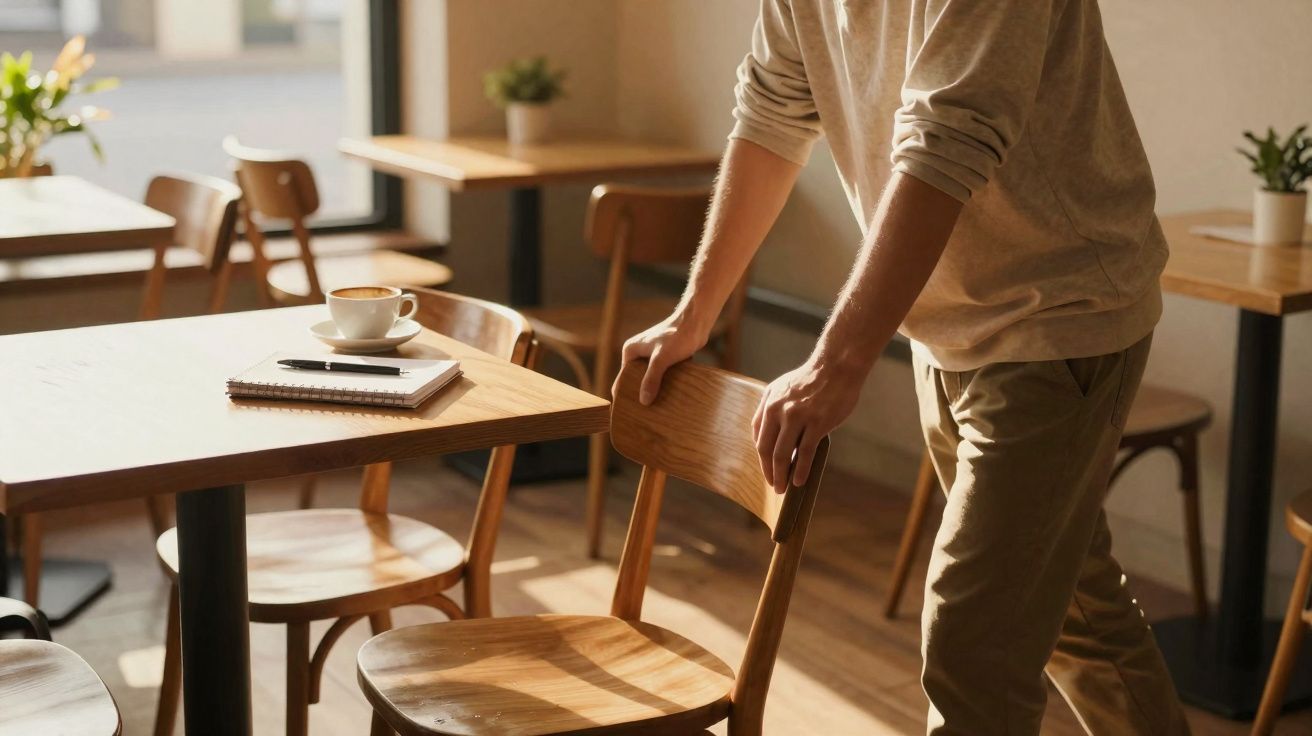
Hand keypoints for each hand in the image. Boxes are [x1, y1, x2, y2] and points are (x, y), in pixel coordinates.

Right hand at [616, 311, 709, 404]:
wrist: (696, 322)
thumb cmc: (677, 336)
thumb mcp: (662, 359)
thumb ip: (652, 379)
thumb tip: (644, 401)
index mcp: (630, 351)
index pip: (621, 378)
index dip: (624, 395)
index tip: (629, 412)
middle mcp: (638, 353)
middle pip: (635, 380)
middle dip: (640, 394)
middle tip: (646, 414)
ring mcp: (651, 355)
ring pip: (649, 378)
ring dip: (653, 390)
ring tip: (658, 409)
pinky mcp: (664, 357)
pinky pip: (661, 375)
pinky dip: (664, 384)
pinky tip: (670, 397)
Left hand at [752, 358, 863, 492]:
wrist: (837, 366)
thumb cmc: (812, 379)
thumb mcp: (783, 387)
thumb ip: (773, 408)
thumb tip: (769, 437)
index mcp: (769, 402)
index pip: (759, 436)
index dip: (762, 457)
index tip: (767, 469)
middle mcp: (778, 410)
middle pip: (766, 449)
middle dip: (768, 471)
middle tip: (773, 485)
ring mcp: (797, 417)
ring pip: (782, 454)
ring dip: (780, 475)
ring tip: (783, 488)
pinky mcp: (816, 423)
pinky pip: (804, 453)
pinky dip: (800, 470)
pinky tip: (799, 480)